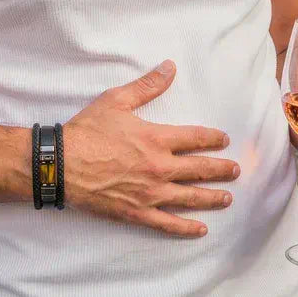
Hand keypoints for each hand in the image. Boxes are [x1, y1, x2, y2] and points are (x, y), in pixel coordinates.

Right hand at [64, 61, 239, 237]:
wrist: (61, 164)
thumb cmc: (87, 130)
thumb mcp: (116, 100)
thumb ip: (147, 86)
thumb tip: (170, 67)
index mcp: (156, 139)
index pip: (194, 138)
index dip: (212, 138)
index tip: (224, 140)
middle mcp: (159, 167)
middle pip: (199, 169)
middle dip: (221, 170)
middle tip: (236, 171)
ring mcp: (150, 193)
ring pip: (190, 197)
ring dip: (212, 198)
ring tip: (227, 199)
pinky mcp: (137, 213)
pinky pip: (168, 223)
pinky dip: (186, 227)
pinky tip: (201, 229)